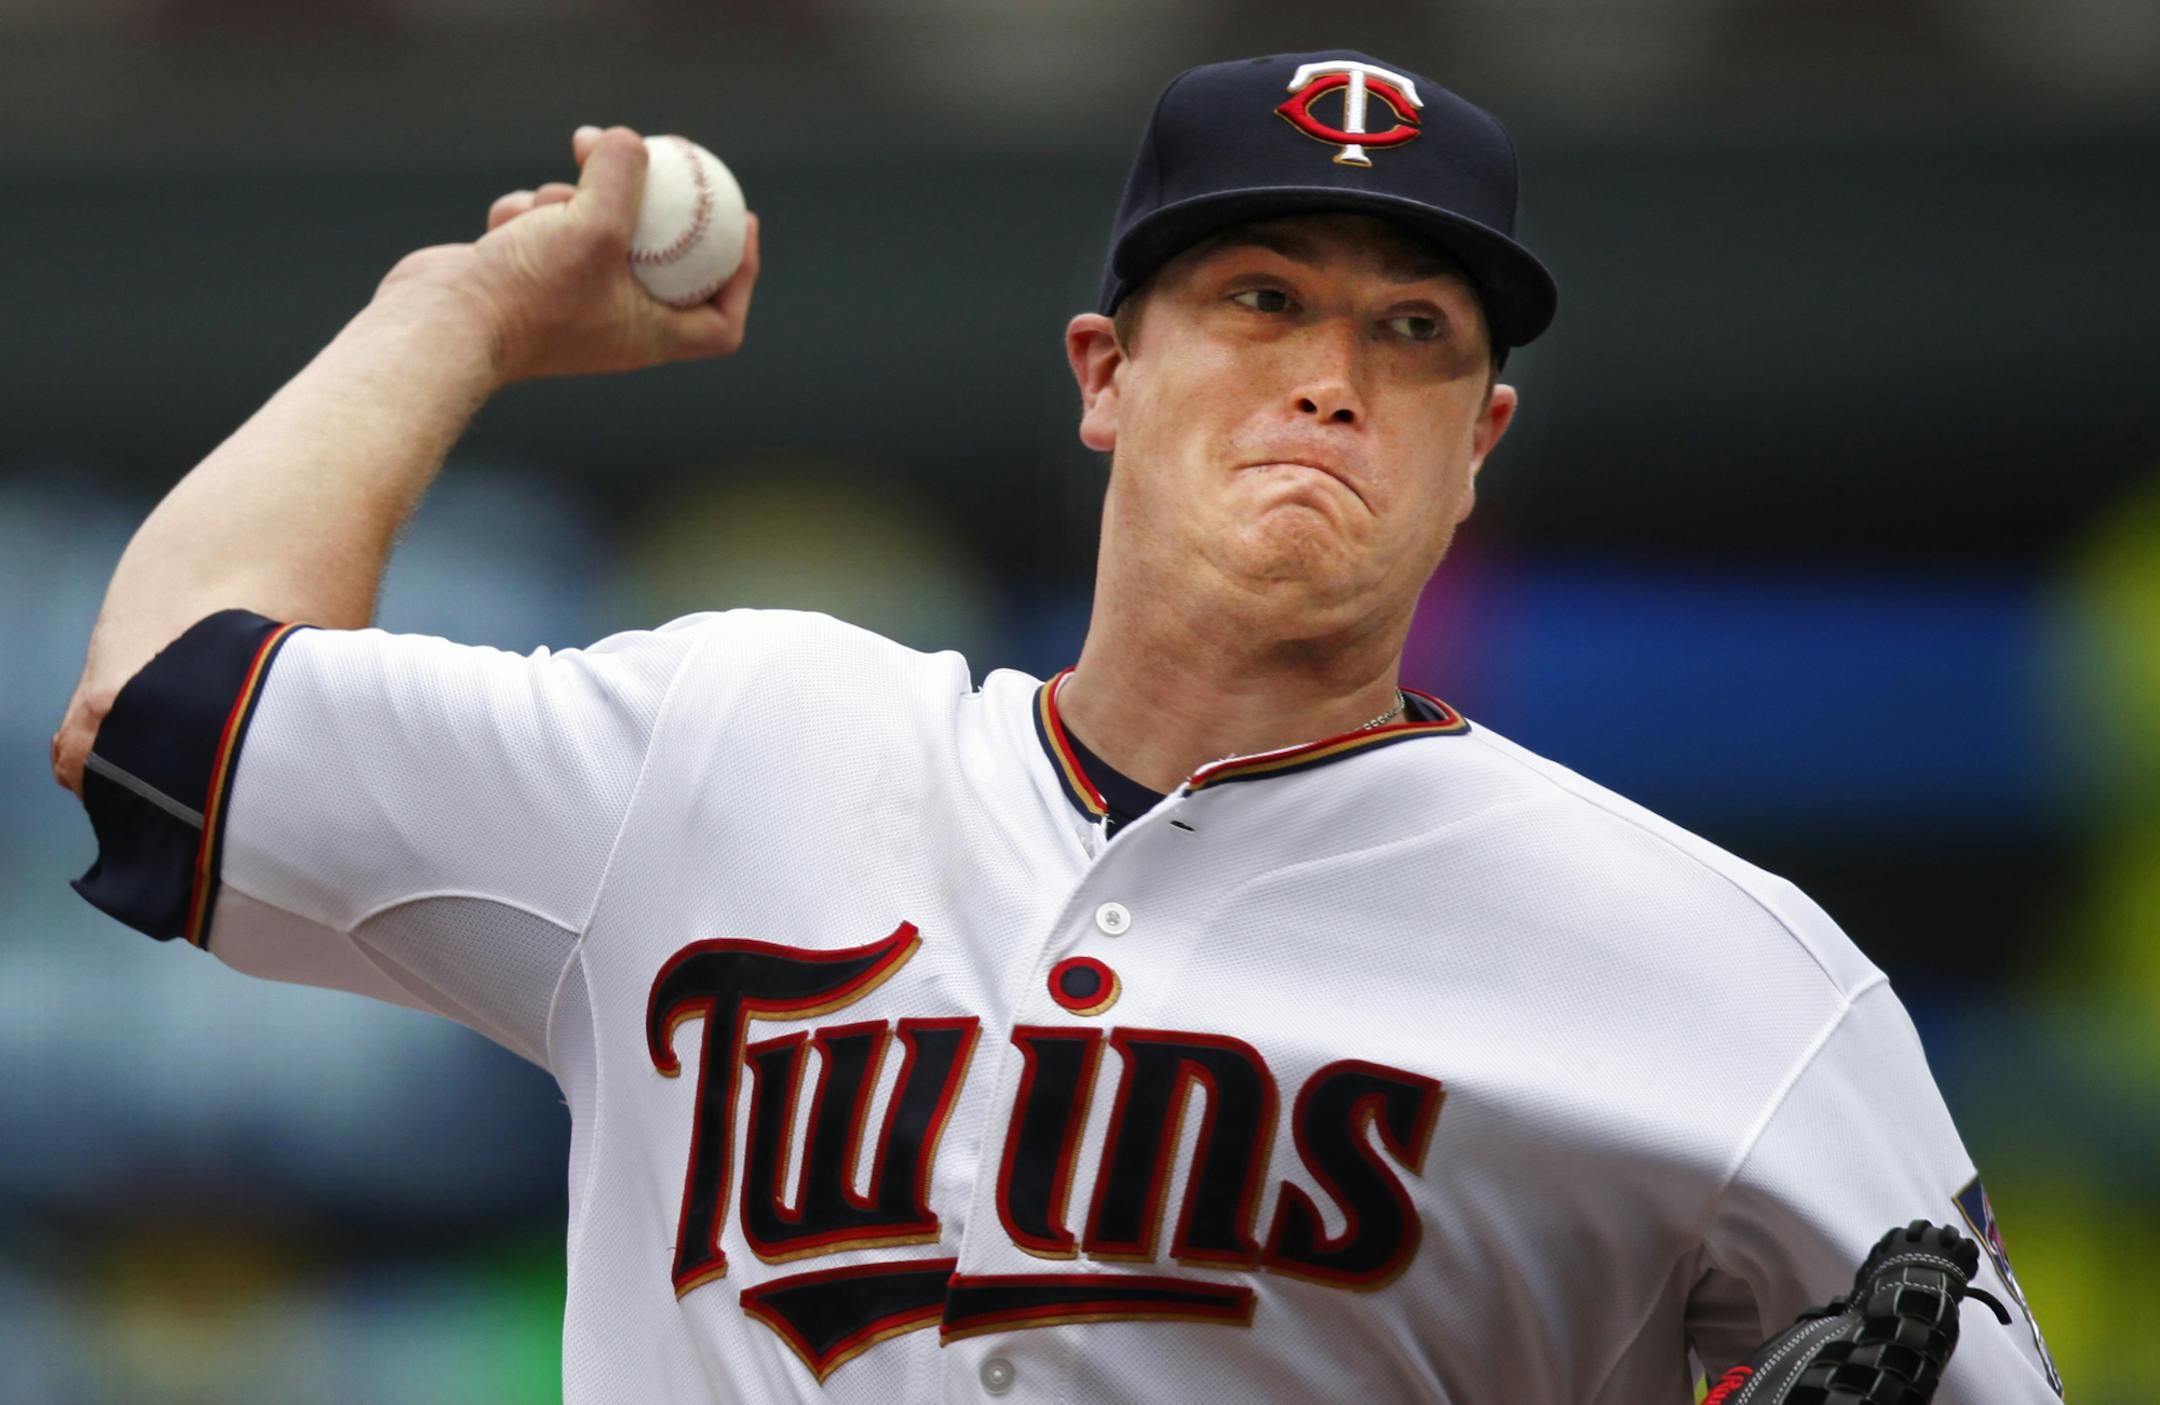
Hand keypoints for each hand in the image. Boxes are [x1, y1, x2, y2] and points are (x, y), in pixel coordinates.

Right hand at [375, 125, 761, 386]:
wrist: (440, 323)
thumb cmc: (528, 291)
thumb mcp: (595, 223)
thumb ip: (623, 174)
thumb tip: (629, 140)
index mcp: (649, 336)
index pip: (721, 321)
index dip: (742, 275)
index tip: (741, 224)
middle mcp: (614, 324)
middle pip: (660, 258)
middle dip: (648, 203)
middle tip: (645, 154)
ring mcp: (568, 301)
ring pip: (594, 229)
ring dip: (573, 201)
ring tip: (549, 202)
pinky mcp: (526, 277)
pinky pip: (545, 229)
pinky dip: (529, 215)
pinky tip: (506, 222)